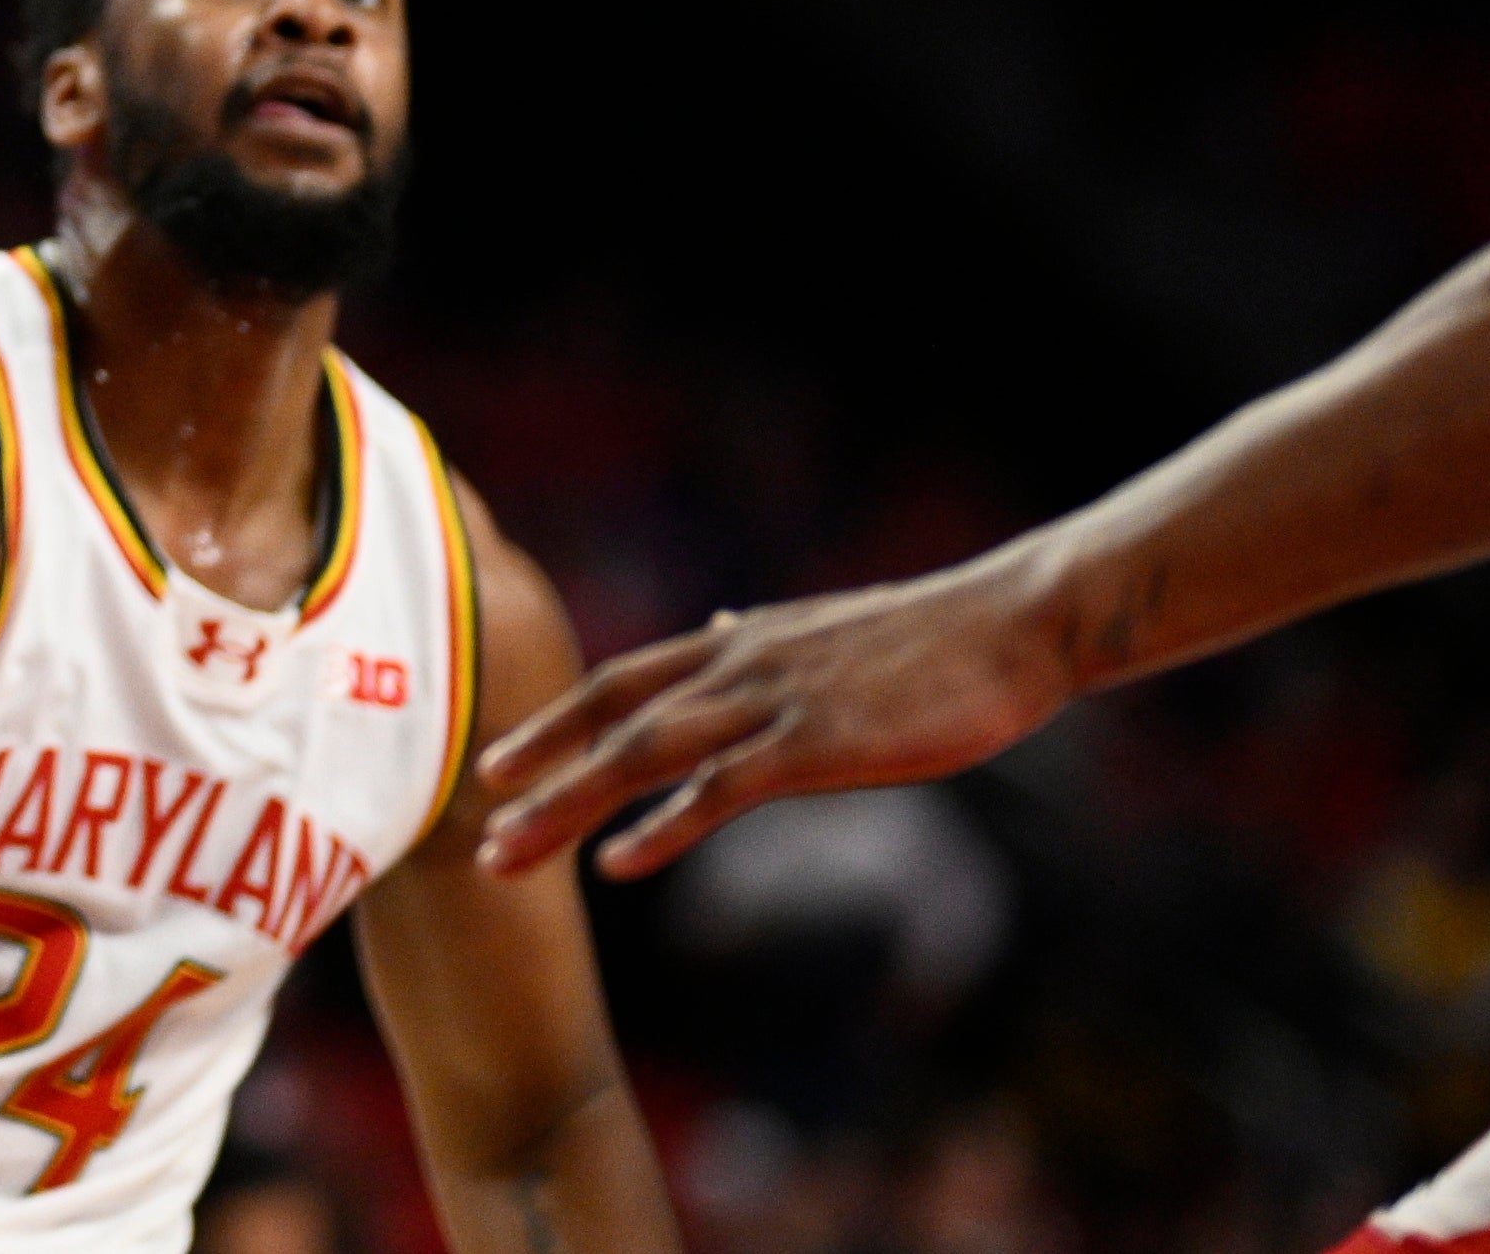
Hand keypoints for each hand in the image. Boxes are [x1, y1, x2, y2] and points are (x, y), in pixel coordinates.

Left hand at [470, 549, 1077, 882]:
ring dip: (569, 805)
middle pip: (608, 718)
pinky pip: (720, 788)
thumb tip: (714, 629)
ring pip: (641, 754)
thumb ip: (757, 641)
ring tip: (509, 852)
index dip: (553, 723)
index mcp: (734, 642)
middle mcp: (733, 663)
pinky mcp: (816, 742)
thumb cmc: (932, 638)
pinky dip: (663, 824)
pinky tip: (619, 864)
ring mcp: (770, 701)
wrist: (1013, 624)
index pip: (618, 682)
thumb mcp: (822, 630)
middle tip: (476, 821)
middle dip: (539, 772)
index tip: (499, 764)